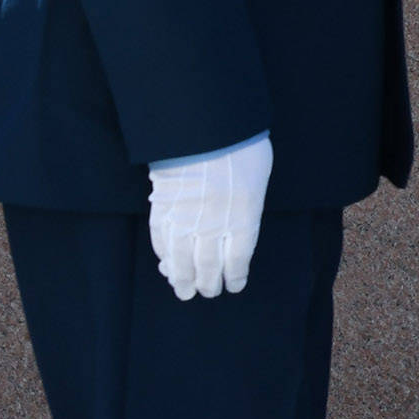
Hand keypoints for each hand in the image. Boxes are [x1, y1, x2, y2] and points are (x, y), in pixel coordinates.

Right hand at [147, 133, 273, 301]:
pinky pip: (161, 240)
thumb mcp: (257, 177)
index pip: (238, 259)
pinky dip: (164, 255)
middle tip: (207, 293)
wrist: (205, 125)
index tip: (234, 286)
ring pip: (181, 260)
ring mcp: (185, 218)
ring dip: (181, 278)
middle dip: (208, 284)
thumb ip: (247, 207)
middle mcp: (214, 224)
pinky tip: (166, 264)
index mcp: (244, 216)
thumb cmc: (241, 145)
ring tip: (184, 290)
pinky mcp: (163, 208)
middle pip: (208, 266)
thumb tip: (235, 230)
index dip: (234, 277)